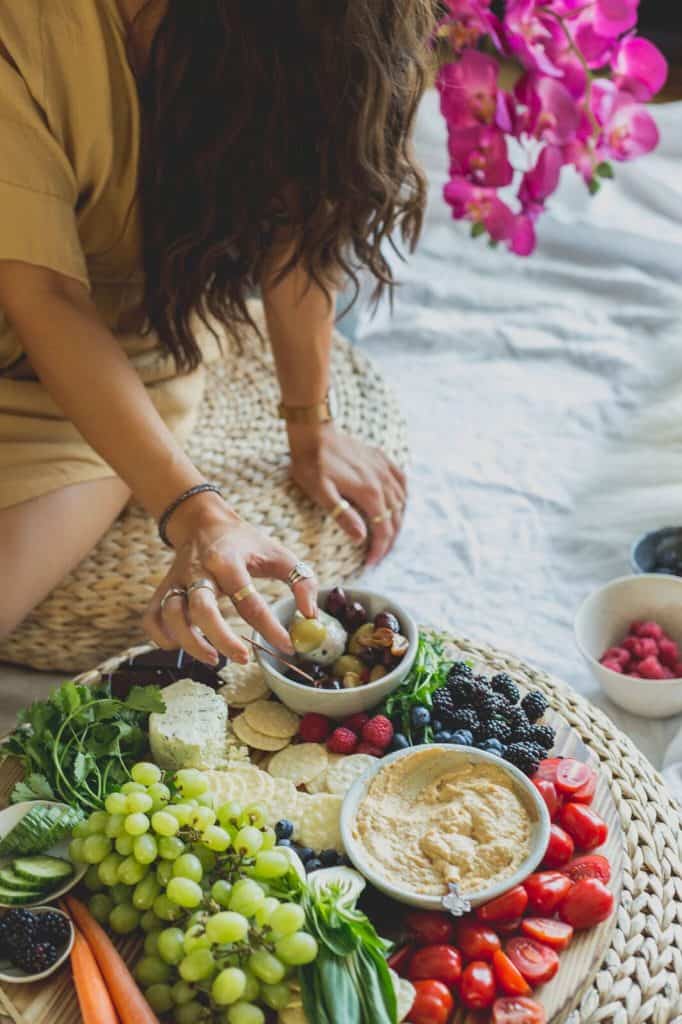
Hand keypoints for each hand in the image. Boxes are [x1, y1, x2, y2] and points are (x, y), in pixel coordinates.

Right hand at [143, 494, 317, 664]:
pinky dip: (161, 637)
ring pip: (172, 615)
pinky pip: (152, 618)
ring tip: (213, 659)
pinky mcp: (163, 590)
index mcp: (228, 560)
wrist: (203, 522)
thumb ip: (301, 581)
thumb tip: (310, 615)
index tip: (286, 646)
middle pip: (201, 608)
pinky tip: (182, 646)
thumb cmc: (245, 543)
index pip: (248, 598)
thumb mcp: (279, 554)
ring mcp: (176, 581)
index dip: (268, 626)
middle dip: (221, 638)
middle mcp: (198, 571)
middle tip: (243, 658)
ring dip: (190, 642)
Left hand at [288, 422, 406, 565]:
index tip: (370, 564)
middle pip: (395, 518)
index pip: (382, 529)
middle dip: (388, 541)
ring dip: (397, 522)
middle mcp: (382, 481)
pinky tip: (398, 504)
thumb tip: (361, 537)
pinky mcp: (381, 458)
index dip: (379, 549)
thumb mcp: (320, 493)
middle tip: (378, 556)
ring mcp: (383, 468)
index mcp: (369, 492)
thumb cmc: (312, 464)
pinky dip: (403, 496)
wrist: (313, 432)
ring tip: (386, 536)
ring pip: (401, 501)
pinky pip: (401, 480)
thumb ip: (343, 515)